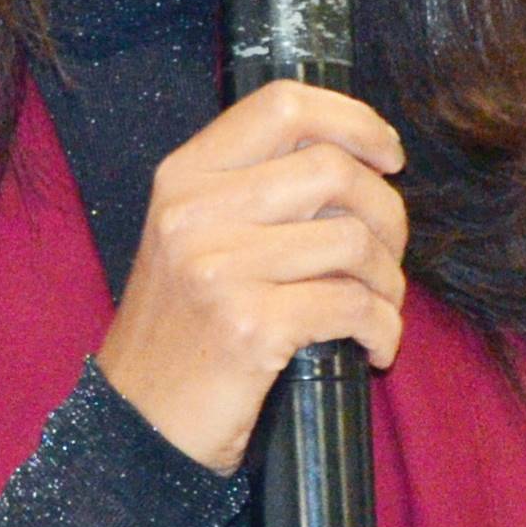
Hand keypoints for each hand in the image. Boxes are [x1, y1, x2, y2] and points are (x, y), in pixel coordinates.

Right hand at [93, 80, 407, 471]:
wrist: (138, 421)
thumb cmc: (182, 329)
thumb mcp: (194, 238)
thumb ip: (256, 190)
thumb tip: (358, 162)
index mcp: (184, 177)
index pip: (283, 105)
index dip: (354, 121)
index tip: (386, 157)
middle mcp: (194, 211)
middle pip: (333, 169)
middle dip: (386, 212)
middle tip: (387, 253)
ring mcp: (218, 268)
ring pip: (352, 240)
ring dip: (387, 280)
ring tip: (378, 306)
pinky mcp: (249, 326)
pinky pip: (352, 306)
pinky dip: (382, 328)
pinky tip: (374, 346)